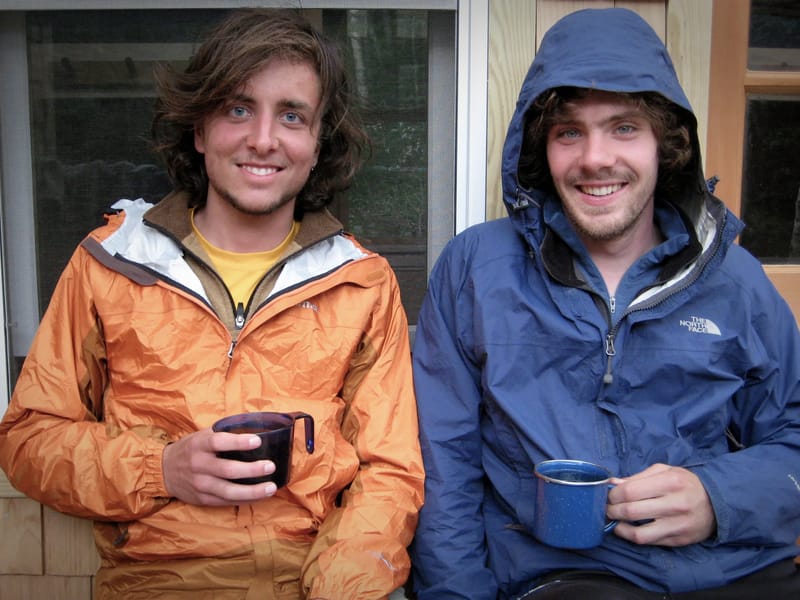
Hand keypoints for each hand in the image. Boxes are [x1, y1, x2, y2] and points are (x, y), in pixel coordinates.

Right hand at [162, 427, 277, 505]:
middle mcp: (199, 465)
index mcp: (199, 444)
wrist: (164, 470)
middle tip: (270, 466)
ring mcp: (200, 484)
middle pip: (227, 469)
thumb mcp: (203, 435)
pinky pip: (226, 502)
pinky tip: (261, 496)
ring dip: (252, 491)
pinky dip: (246, 500)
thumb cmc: (192, 449)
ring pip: (228, 491)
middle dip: (251, 469)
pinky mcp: (203, 499)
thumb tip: (256, 426)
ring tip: (271, 487)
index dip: (239, 442)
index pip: (219, 442)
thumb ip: (225, 432)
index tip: (258, 441)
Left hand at [606, 463, 715, 545]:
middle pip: (631, 511)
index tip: (608, 495)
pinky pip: (649, 541)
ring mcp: (677, 525)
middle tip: (607, 508)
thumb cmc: (685, 483)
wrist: (717, 504)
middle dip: (612, 510)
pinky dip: (632, 536)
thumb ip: (637, 477)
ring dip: (619, 527)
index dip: (613, 494)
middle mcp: (675, 504)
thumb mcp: (664, 471)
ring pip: (638, 533)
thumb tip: (613, 484)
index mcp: (670, 482)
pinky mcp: (678, 540)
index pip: (630, 491)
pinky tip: (627, 529)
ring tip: (614, 520)